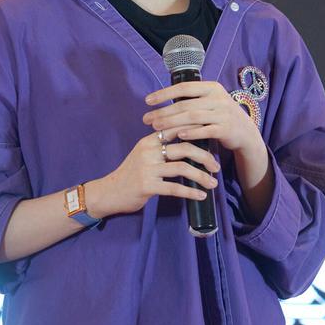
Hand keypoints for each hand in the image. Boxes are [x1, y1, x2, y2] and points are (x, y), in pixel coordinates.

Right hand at [92, 127, 220, 217]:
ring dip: (201, 176)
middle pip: (185, 148)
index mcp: (149, 141)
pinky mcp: (147, 186)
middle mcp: (149, 151)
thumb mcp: (144, 155)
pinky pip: (174, 188)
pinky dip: (191, 192)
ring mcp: (147, 168)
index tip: (214, 136)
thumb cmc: (131, 175)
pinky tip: (201, 196)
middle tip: (216, 166)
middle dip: (205, 157)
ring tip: (212, 183)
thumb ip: (162, 148)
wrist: (109, 192)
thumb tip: (189, 146)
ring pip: (182, 168)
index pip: (177, 129)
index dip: (198, 131)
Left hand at [142, 80, 258, 153]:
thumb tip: (162, 100)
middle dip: (164, 112)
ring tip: (157, 129)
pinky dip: (192, 133)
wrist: (245, 132)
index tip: (147, 101)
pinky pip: (206, 131)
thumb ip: (191, 100)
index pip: (184, 87)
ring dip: (172, 123)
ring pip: (193, 117)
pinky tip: (178, 135)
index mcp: (212, 88)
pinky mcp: (226, 129)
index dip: (164, 93)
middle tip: (147, 119)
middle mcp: (218, 98)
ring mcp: (223, 113)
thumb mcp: (210, 102)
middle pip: (185, 104)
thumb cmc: (220, 116)